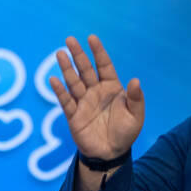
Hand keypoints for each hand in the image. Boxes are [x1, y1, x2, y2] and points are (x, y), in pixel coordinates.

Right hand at [49, 35, 144, 159]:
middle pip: (86, 70)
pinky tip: (54, 79)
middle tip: (69, 39)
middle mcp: (96, 92)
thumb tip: (136, 80)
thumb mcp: (136, 115)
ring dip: (67, 68)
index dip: (98, 52)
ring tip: (60, 53)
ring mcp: (84, 102)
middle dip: (78, 55)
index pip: (104, 66)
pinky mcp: (74, 115)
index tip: (92, 38)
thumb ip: (136, 98)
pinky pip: (66, 101)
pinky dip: (59, 91)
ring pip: (74, 82)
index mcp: (112, 89)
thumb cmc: (126, 132)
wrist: (112, 153)